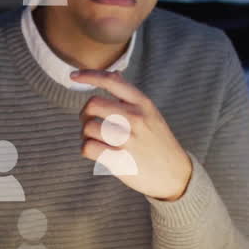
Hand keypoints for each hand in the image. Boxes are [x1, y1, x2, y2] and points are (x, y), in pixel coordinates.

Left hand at [71, 69, 192, 200]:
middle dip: (84, 113)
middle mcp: (135, 118)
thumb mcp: (151, 113)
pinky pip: (88, 148)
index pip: (111, 81)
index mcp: (143, 104)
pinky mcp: (119, 160)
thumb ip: (130, 96)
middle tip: (88, 122)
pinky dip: (86, 149)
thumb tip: (113, 74)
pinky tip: (96, 151)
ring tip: (95, 139)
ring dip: (85, 134)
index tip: (74, 76)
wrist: (175, 175)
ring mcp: (128, 140)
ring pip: (88, 127)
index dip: (89, 75)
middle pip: (93, 104)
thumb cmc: (158, 142)